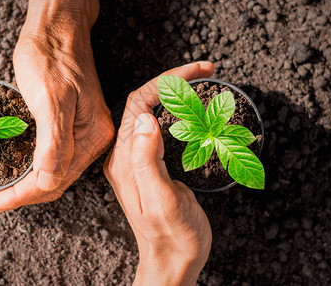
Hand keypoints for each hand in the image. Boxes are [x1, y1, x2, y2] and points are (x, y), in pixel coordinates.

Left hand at [0, 0, 113, 212]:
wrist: (56, 29)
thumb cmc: (52, 57)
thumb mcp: (51, 98)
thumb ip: (54, 143)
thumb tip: (47, 182)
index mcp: (92, 136)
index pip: (52, 180)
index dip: (18, 196)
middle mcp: (91, 140)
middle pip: (52, 182)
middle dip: (16, 196)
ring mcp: (81, 134)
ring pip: (50, 174)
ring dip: (21, 187)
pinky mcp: (70, 126)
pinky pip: (50, 159)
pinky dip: (28, 171)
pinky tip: (12, 173)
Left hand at [104, 62, 213, 285]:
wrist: (173, 260)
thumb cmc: (171, 236)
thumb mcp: (161, 200)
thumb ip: (148, 159)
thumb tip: (145, 118)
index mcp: (125, 159)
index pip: (138, 103)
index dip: (166, 81)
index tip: (196, 71)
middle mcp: (127, 155)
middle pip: (144, 103)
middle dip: (173, 80)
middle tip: (205, 70)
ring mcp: (138, 159)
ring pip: (153, 112)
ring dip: (176, 93)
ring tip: (202, 81)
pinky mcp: (152, 165)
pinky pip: (160, 128)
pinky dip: (178, 111)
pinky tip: (193, 109)